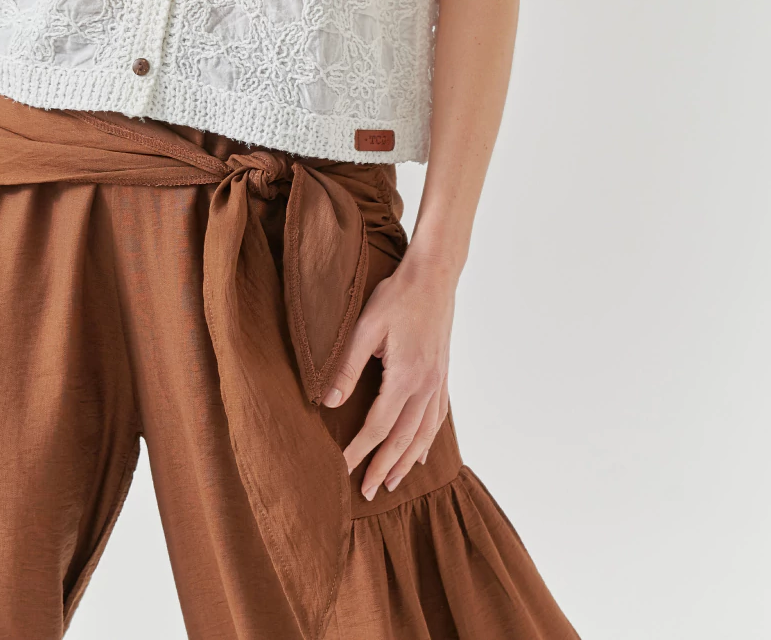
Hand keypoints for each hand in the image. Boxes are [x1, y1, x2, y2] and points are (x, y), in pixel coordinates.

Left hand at [322, 248, 455, 498]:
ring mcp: (438, 381)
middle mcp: (426, 386)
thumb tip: (328, 403)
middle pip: (403, 438)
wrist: (433, 275)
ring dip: (407, 460)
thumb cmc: (397, 296)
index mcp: (405, 377)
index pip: (377, 426)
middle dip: (383, 467)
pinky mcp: (442, 373)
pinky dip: (429, 438)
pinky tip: (422, 449)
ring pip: (424, 432)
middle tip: (367, 493)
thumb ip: (346, 366)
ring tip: (392, 481)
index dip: (358, 451)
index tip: (341, 470)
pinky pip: (438, 415)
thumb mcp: (365, 328)